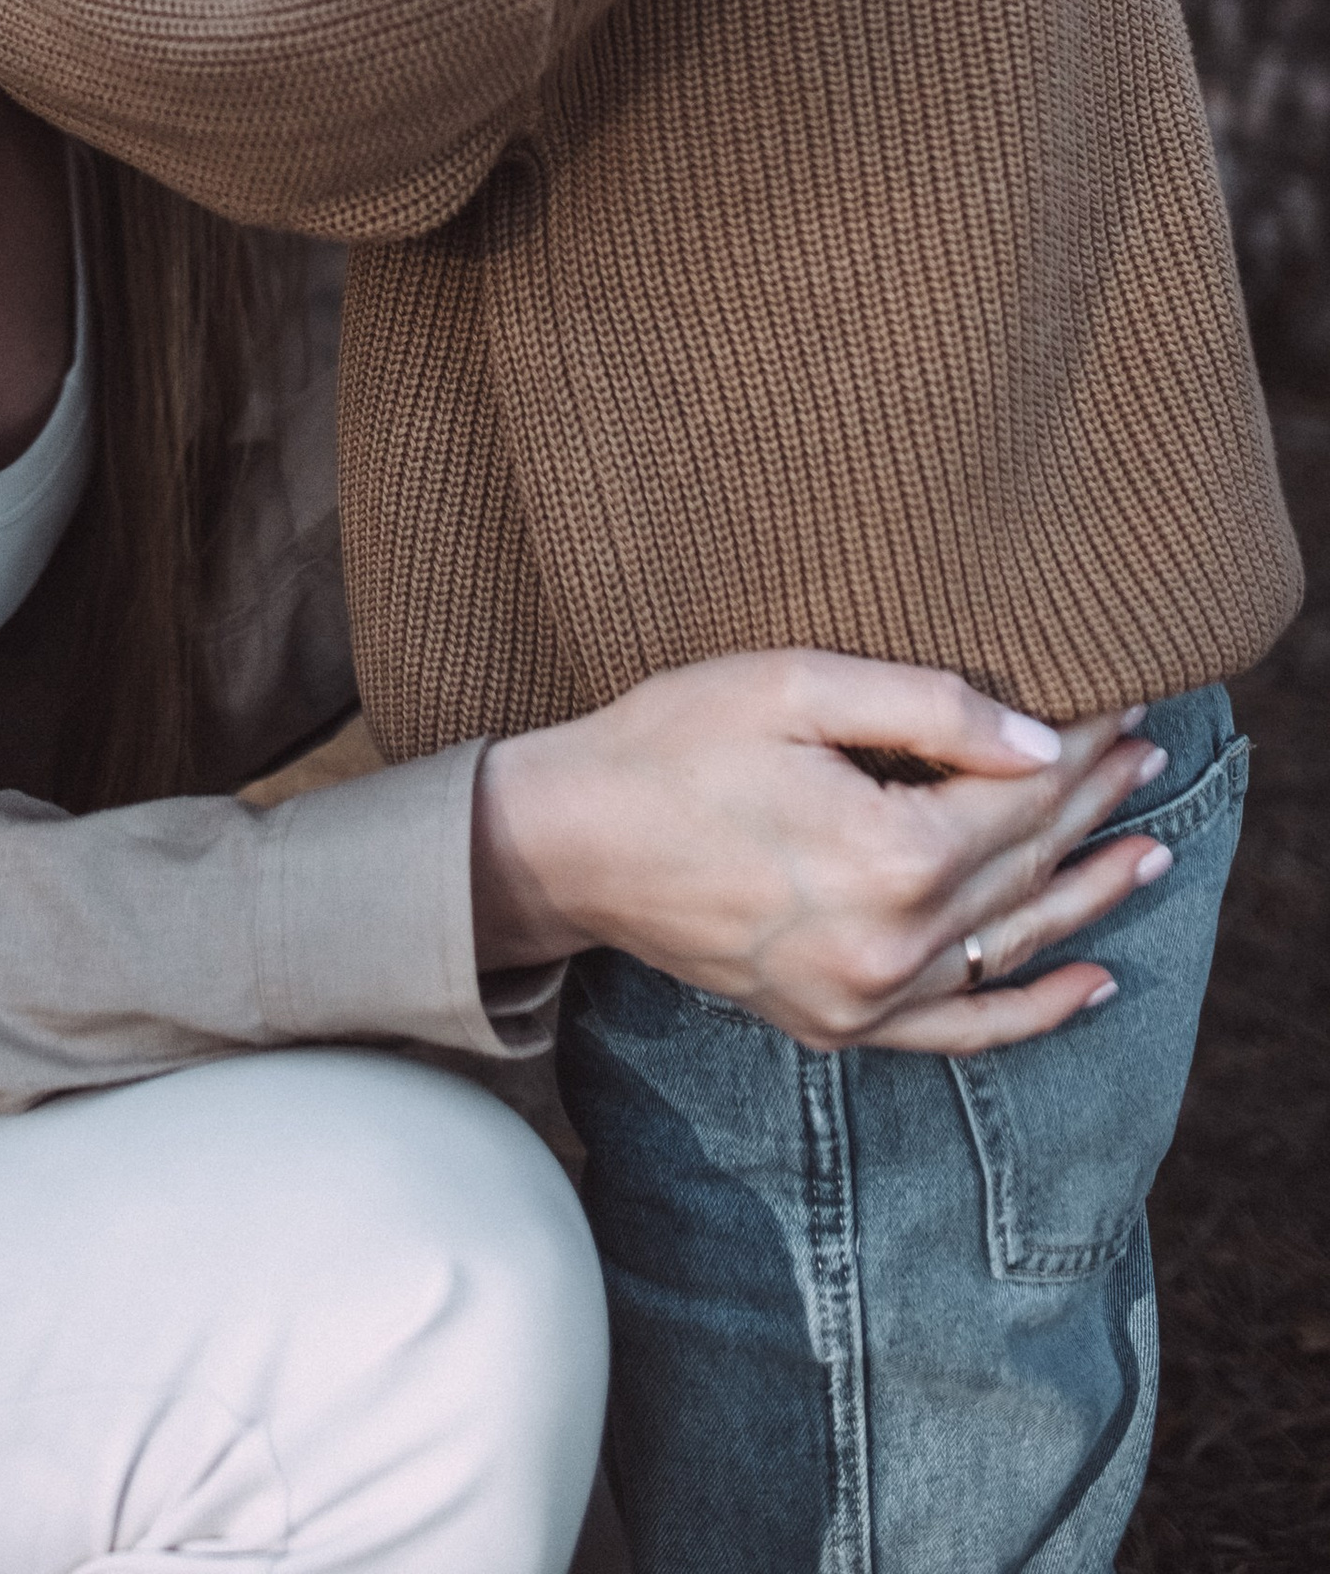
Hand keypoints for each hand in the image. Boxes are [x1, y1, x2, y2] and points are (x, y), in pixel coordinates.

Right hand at [473, 650, 1172, 1056]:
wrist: (567, 842)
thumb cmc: (670, 743)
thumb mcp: (791, 685)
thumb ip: (925, 708)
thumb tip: (1039, 739)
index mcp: (889, 856)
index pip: (1020, 797)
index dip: (1078, 749)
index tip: (1122, 709)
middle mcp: (892, 945)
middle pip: (1024, 868)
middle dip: (1092, 806)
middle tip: (1148, 756)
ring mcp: (864, 999)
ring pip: (1011, 948)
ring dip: (1087, 897)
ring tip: (1148, 851)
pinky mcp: (836, 1025)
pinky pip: (961, 1030)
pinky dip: (1033, 1011)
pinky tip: (1090, 984)